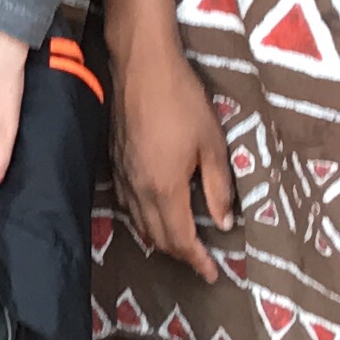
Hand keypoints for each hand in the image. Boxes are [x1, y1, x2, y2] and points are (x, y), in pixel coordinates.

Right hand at [109, 38, 232, 271]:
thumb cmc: (183, 100)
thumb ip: (218, 188)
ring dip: (161, 239)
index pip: (181, 239)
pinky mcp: (115, 162)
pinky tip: (155, 213)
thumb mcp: (213, 144)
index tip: (212, 274)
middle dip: (180, 254)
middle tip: (201, 260)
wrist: (141, 66)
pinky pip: (128, 205)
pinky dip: (144, 219)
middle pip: (158, 237)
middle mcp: (139, 190)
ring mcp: (123, 176)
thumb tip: (224, 223)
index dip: (197, 260)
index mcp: (165, 189)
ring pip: (140, 223)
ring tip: (182, 243)